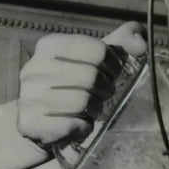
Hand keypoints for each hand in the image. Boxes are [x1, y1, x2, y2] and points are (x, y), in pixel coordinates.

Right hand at [17, 21, 146, 149]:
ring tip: (89, 110)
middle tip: (101, 96)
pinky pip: (72, 125)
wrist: (40, 124)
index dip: (114, 65)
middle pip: (91, 76)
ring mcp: (28, 96)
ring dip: (94, 109)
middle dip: (105, 89)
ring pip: (82, 102)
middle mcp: (34, 68)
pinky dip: (83, 127)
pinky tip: (78, 124)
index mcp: (50, 46)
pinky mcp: (29, 123)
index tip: (112, 74)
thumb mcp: (96, 61)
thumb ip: (121, 45)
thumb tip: (140, 41)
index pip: (98, 49)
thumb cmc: (74, 88)